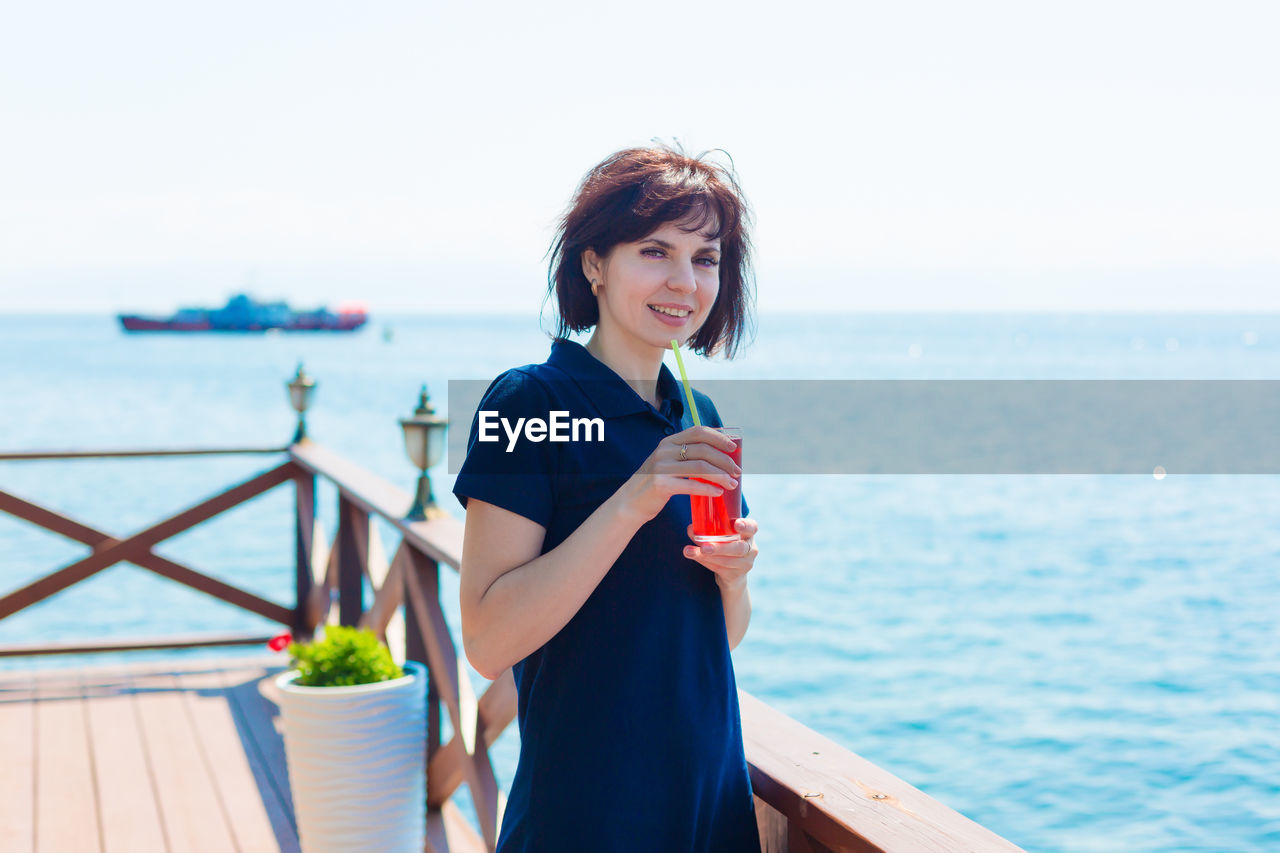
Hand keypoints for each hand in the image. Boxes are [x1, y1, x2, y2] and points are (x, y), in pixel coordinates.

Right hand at [615, 426, 741, 524]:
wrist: (630, 502)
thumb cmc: (655, 484)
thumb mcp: (666, 463)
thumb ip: (685, 456)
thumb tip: (718, 457)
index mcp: (668, 442)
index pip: (698, 431)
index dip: (718, 437)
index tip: (733, 447)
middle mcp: (664, 450)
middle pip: (703, 450)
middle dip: (725, 460)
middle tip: (737, 471)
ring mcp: (661, 467)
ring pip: (700, 467)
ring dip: (720, 475)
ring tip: (732, 484)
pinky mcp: (660, 485)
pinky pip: (691, 486)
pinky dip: (708, 488)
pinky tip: (717, 492)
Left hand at [684, 517, 757, 590]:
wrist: (732, 574)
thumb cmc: (725, 547)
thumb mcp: (721, 537)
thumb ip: (707, 531)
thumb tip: (691, 528)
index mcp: (748, 534)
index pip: (752, 527)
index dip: (746, 526)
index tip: (736, 524)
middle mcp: (751, 548)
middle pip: (739, 548)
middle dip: (720, 548)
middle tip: (704, 547)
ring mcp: (745, 564)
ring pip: (727, 561)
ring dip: (707, 557)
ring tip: (690, 552)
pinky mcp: (736, 575)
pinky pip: (720, 569)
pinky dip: (705, 562)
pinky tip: (694, 556)